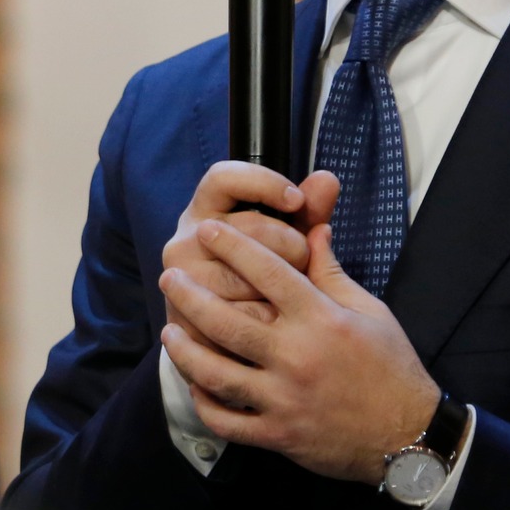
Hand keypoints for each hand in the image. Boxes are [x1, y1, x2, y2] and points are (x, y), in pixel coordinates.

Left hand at [160, 220, 439, 483]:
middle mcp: (295, 356)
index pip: (267, 271)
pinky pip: (228, 421)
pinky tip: (195, 383)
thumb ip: (331, 272)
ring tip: (170, 331)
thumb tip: (313, 230)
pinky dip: (205, 403)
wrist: (410, 435)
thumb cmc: (391, 365)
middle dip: (191, 294)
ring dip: (186, 350)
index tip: (208, 230)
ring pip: (216, 373)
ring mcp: (283, 399)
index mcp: (320, 319)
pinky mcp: (278, 435)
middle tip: (170, 275)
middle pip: (227, 320)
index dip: (233, 246)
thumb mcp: (369, 310)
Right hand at [161, 164, 339, 346]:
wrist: (227, 332)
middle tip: (304, 259)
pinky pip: (242, 315)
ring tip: (289, 291)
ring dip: (281, 287)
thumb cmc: (260, 272)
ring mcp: (182, 280)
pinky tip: (275, 316)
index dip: (264, 184)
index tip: (297, 200)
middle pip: (249, 228)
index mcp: (203, 209)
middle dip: (291, 244)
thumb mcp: (284, 237)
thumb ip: (307, 210)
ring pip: (246, 277)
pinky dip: (268, 317)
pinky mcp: (187, 317)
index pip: (223, 177)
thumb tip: (327, 179)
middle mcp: (183, 240)